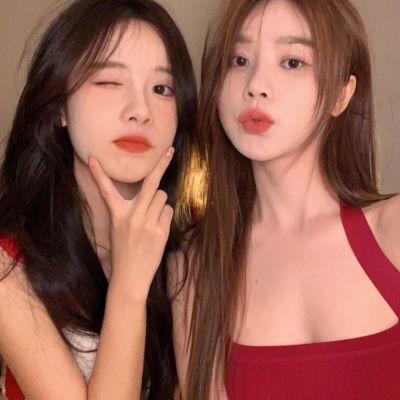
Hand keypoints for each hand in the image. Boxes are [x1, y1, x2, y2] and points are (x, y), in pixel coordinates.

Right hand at [88, 147, 174, 299]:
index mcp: (117, 215)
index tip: (92, 158)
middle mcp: (132, 216)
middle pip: (152, 184)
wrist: (130, 278)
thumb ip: (132, 211)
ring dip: (160, 203)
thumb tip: (154, 195)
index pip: (107, 190)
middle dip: (162, 165)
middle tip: (170, 151)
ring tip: (152, 219)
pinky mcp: (160, 231)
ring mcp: (148, 223)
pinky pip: (168, 211)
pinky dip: (164, 216)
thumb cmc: (124, 253)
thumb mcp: (119, 230)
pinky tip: (157, 230)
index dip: (99, 174)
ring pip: (163, 197)